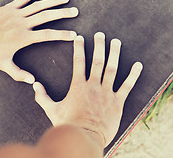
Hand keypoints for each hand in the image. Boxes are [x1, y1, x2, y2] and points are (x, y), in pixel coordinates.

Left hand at [0, 0, 77, 83]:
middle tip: (75, 11)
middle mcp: (23, 23)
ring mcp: (17, 13)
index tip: (74, 35)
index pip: (47, 35)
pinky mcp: (10, 7)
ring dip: (53, 1)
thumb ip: (18, 74)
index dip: (62, 35)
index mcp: (24, 38)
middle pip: (47, 17)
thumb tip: (32, 81)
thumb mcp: (4, 65)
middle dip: (62, 14)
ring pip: (39, 5)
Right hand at [33, 32, 142, 147]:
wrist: (84, 138)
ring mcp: (106, 93)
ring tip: (116, 42)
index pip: (78, 61)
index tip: (80, 37)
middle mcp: (93, 86)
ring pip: (112, 69)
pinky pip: (127, 86)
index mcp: (78, 86)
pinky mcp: (117, 103)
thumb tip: (34, 85)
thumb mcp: (51, 110)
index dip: (79, 48)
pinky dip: (133, 75)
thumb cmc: (67, 124)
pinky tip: (138, 64)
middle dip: (99, 46)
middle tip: (101, 34)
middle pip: (97, 61)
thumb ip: (42, 96)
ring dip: (114, 54)